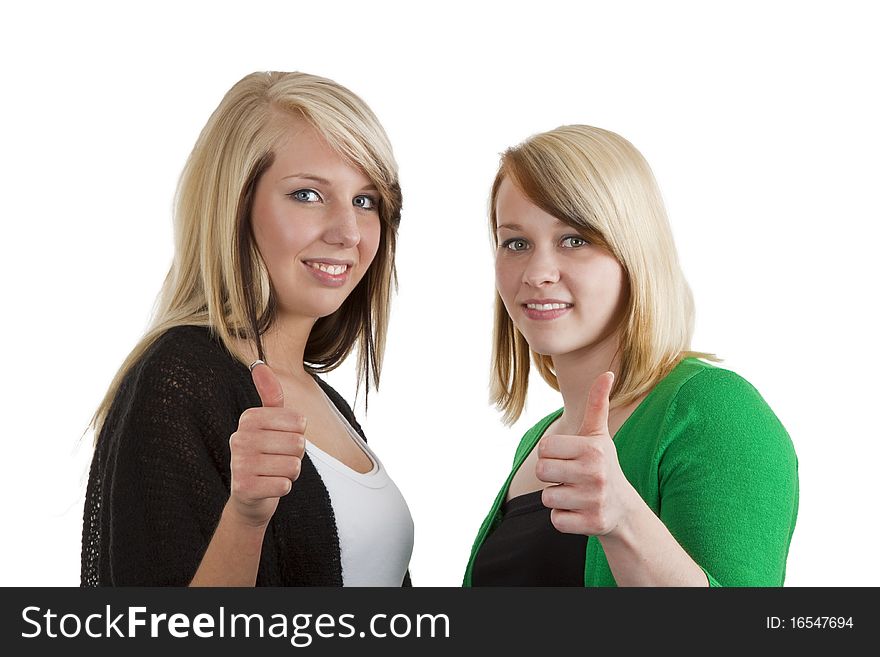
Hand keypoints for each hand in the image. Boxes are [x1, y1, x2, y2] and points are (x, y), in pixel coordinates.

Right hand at [228, 361, 305, 526]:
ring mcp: (238, 463)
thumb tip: (258, 364)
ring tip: (273, 472)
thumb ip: (270, 395)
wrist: (249, 496)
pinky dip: (283, 488)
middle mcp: (239, 438)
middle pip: (298, 444)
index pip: (299, 422)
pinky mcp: (243, 488)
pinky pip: (284, 485)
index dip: (299, 435)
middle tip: (277, 460)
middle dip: (295, 456)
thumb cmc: (266, 455)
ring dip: (290, 473)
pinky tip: (269, 486)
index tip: (281, 441)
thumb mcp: (269, 423)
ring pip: (293, 466)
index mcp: (249, 418)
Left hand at [537, 371, 636, 536]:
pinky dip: (564, 518)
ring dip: (558, 497)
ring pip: (547, 497)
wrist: (624, 509)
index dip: (552, 454)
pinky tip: (580, 511)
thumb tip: (607, 373)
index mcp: (593, 448)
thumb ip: (597, 404)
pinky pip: (556, 520)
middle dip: (552, 475)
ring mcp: (595, 500)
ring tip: (577, 494)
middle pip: (541, 471)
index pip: (544, 447)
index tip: (569, 458)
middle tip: (571, 476)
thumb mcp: (599, 435)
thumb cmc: (603, 465)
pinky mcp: (592, 524)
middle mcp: (595, 473)